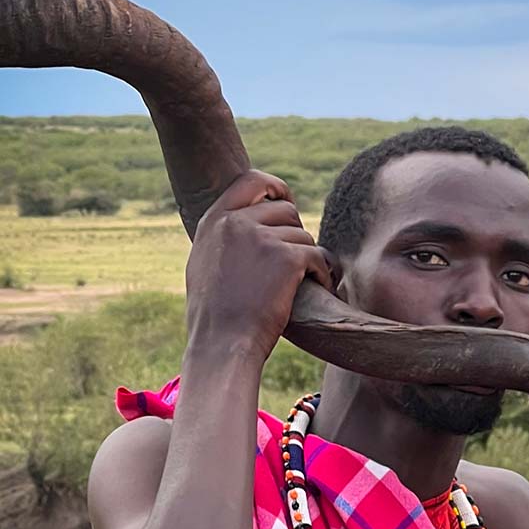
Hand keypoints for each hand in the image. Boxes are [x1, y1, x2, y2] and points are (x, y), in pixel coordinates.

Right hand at [185, 170, 331, 365]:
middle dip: (295, 235)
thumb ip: (224, 237)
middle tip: (294, 265)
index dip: (276, 188)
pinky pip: (318, 256)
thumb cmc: (214, 317)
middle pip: (285, 210)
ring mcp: (261, 238)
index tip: (287, 202)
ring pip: (304, 236)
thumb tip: (249, 219)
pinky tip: (318, 289)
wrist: (221, 346)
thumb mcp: (205, 264)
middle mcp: (236, 222)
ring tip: (301, 284)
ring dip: (308, 260)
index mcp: (214, 221)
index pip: (251, 182)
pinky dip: (323, 274)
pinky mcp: (287, 258)